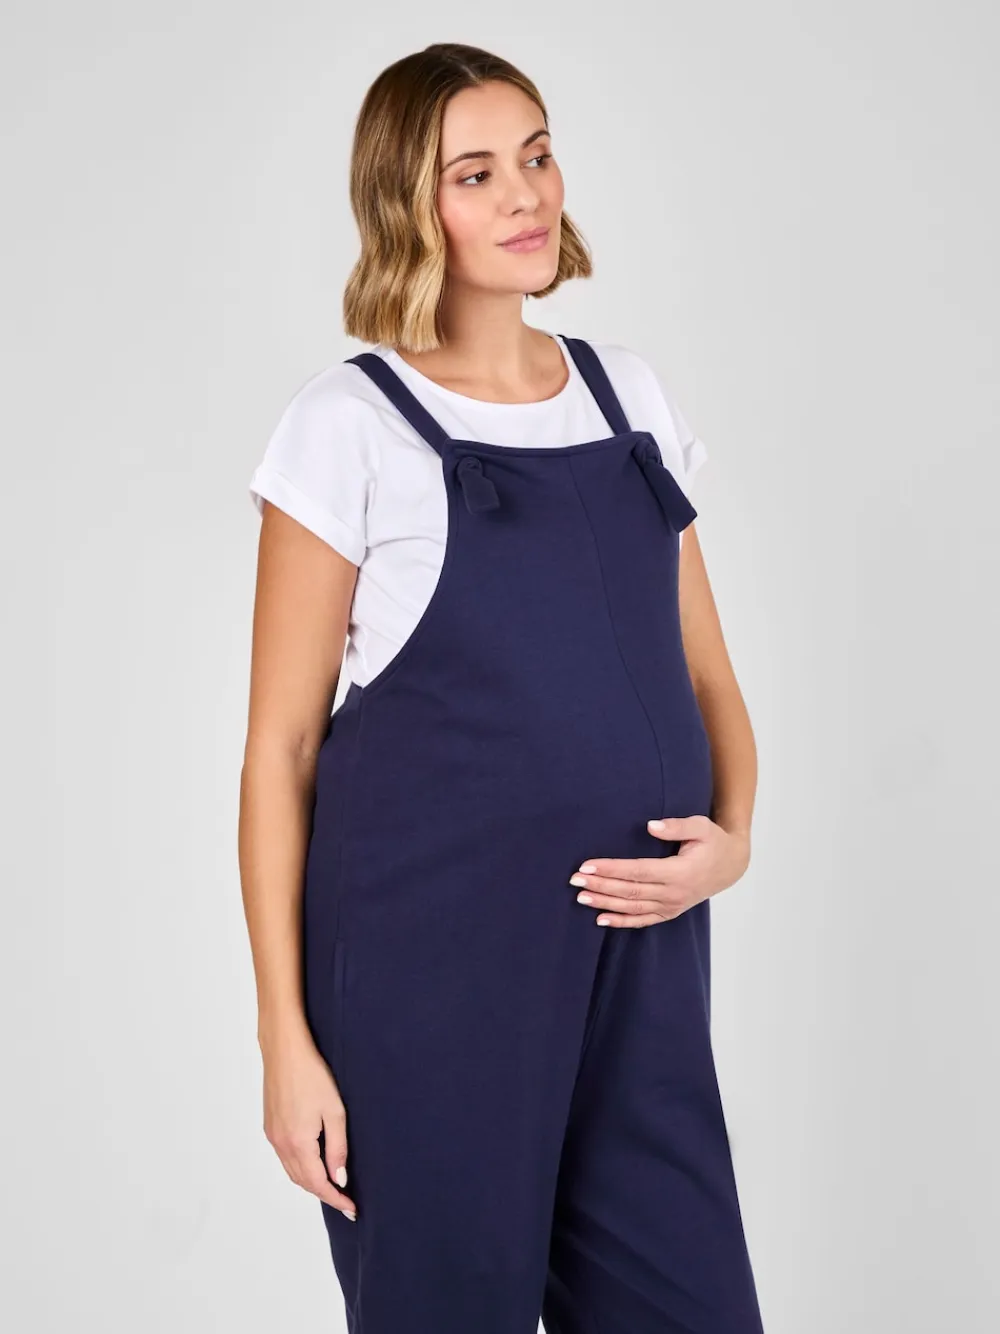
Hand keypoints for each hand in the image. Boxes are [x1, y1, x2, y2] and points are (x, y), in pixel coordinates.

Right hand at [262, 1027, 357, 1219]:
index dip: (336, 1199)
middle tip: (345, 1201)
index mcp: (298, 1143)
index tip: (351, 1209)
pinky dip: (300, 1167)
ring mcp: (273, 1135)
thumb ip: (337, 1148)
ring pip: (292, 1171)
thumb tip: (339, 1178)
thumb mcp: (334, 1111)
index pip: (318, 1183)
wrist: (285, 1051)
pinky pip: (285, 1157)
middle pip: (303, 1181)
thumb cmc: (312, 1075)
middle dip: (324, 1194)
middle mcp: (281, 1144)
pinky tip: (313, 1163)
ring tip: (332, 1186)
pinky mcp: (270, 1126)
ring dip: (311, 1182)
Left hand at [569, 815, 750, 927]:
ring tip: (581, 897)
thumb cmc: (713, 841)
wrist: (731, 865)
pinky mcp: (670, 912)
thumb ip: (676, 826)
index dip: (611, 869)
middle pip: (630, 891)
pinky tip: (601, 919)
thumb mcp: (701, 826)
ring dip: (605, 903)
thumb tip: (651, 826)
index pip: (637, 871)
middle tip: (574, 879)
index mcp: (679, 871)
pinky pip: (643, 920)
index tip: (588, 864)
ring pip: (633, 908)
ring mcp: (672, 906)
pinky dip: (621, 922)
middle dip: (600, 885)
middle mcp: (674, 893)